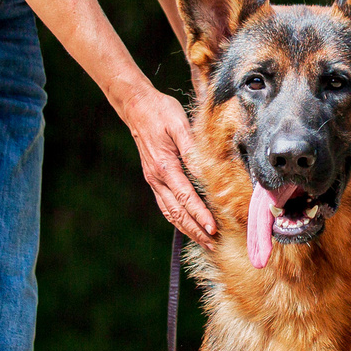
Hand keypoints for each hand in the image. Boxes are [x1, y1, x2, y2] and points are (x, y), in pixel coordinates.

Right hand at [119, 83, 216, 240]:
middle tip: (213, 244)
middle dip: (195, 230)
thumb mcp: (179, 125)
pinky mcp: (153, 178)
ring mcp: (153, 180)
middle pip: (177, 212)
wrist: (137, 107)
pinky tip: (187, 226)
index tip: (213, 229)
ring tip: (204, 241)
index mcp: (165, 166)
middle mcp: (157, 177)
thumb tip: (205, 171)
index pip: (185, 197)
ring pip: (170, 212)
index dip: (200, 215)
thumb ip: (192, 150)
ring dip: (187, 229)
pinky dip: (177, 219)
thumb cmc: (161, 112)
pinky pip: (165, 205)